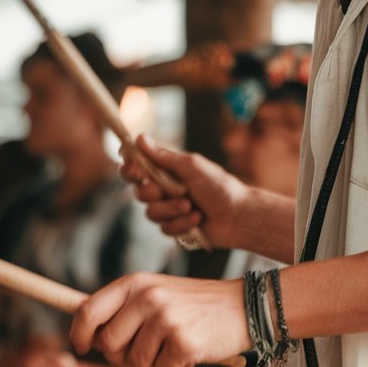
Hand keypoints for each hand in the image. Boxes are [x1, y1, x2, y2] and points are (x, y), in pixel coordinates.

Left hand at [71, 273, 248, 366]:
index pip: (89, 311)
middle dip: (122, 355)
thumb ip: (122, 306)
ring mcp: (165, 319)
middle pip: (108, 344)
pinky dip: (175, 366)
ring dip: (152, 361)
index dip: (79, 333)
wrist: (242, 306)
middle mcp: (147, 297)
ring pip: (135, 362)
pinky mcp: (183, 341)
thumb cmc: (193, 304)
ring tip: (173, 342)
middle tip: (146, 348)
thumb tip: (86, 327)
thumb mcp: (155, 292)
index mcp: (135, 283)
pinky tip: (190, 348)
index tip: (81, 346)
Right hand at [120, 135, 248, 249]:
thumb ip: (163, 156)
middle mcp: (164, 189)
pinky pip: (164, 228)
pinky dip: (181, 223)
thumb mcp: (191, 166)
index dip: (129, 168)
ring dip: (170, 209)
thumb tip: (139, 138)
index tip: (133, 169)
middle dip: (148, 191)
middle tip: (158, 190)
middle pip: (138, 191)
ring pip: (150, 212)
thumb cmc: (219, 186)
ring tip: (190, 206)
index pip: (137, 166)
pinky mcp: (174, 227)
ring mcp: (168, 209)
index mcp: (166, 170)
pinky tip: (197, 219)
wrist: (238, 215)